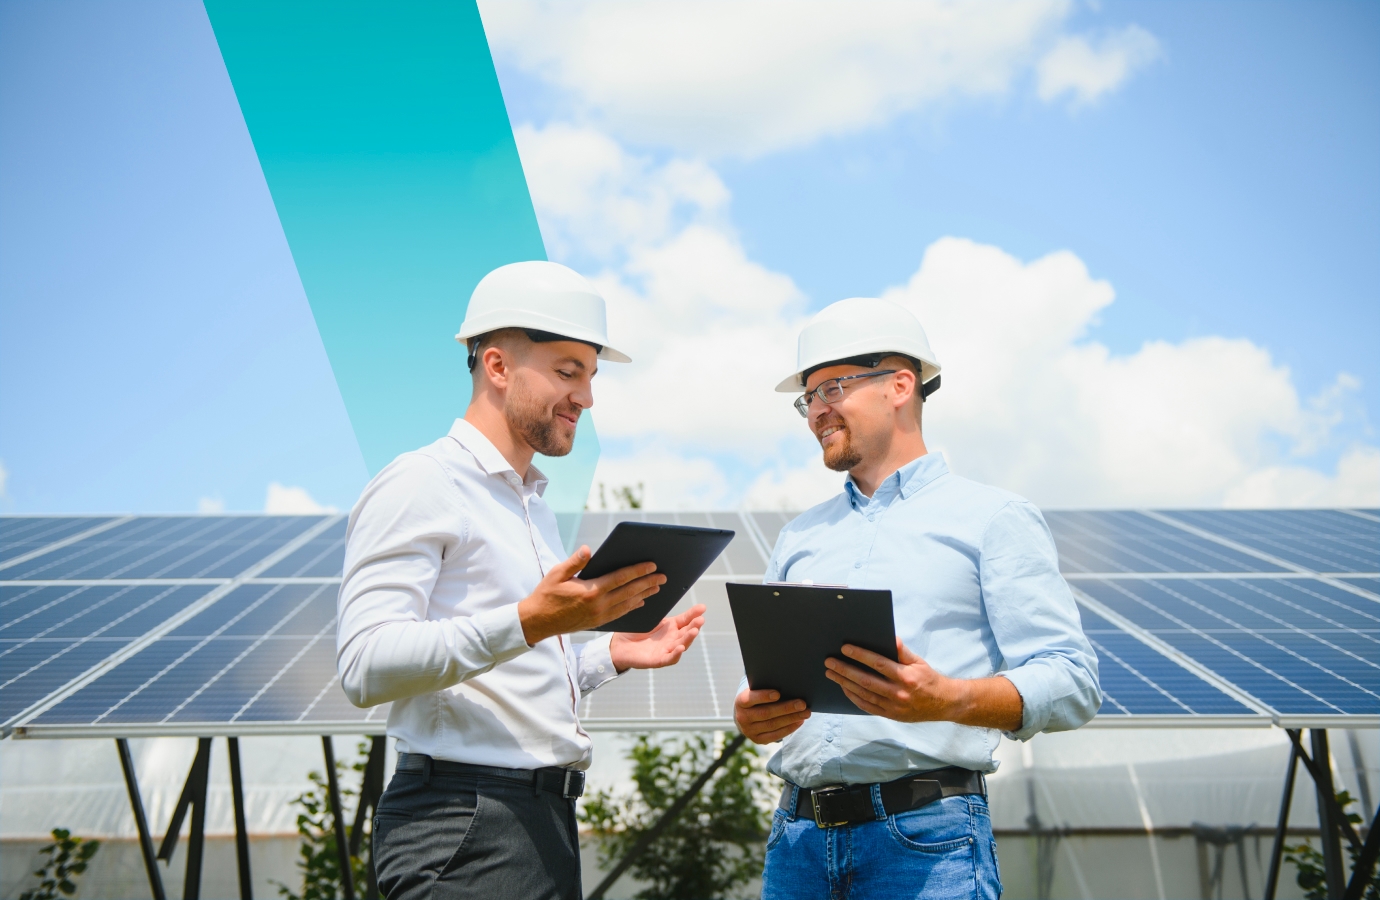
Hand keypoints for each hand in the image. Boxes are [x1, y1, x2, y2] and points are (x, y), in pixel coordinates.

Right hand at [518, 547, 666, 645]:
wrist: (538, 621)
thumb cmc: (546, 594)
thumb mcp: (556, 573)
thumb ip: (575, 561)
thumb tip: (588, 549)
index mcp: (590, 591)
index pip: (620, 578)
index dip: (638, 571)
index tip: (652, 565)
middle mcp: (598, 605)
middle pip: (629, 592)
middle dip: (648, 583)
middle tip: (664, 576)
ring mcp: (599, 616)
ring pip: (627, 604)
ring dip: (644, 595)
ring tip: (657, 588)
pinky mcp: (597, 622)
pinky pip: (620, 614)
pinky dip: (632, 607)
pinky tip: (640, 602)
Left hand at [609, 604, 705, 671]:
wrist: (620, 644)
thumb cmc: (636, 630)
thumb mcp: (651, 618)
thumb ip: (662, 609)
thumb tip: (665, 590)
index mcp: (671, 627)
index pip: (686, 619)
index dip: (694, 614)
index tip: (702, 607)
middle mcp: (672, 639)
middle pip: (687, 633)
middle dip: (695, 626)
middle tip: (700, 619)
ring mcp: (666, 650)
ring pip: (682, 645)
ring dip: (689, 639)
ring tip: (694, 631)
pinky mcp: (658, 660)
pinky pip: (669, 659)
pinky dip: (676, 654)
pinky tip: (680, 647)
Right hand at [734, 688, 809, 744]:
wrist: (744, 715)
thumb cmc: (756, 697)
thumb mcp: (755, 690)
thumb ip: (765, 688)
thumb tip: (788, 686)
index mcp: (740, 702)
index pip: (751, 699)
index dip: (763, 696)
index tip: (778, 693)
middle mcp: (742, 718)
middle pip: (766, 713)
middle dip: (786, 708)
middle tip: (802, 704)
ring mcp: (749, 731)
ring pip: (773, 725)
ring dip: (792, 718)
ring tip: (805, 713)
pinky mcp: (758, 740)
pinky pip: (775, 735)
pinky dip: (789, 728)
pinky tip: (799, 721)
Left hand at [824, 638, 1022, 729]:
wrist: (944, 704)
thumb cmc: (929, 679)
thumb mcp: (919, 662)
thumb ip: (902, 651)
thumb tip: (890, 637)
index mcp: (906, 677)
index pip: (878, 664)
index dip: (860, 655)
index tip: (844, 648)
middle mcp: (898, 693)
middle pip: (865, 680)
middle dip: (845, 670)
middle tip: (829, 662)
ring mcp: (893, 707)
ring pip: (863, 694)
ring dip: (844, 683)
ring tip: (831, 673)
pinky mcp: (890, 715)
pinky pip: (867, 707)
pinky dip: (853, 697)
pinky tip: (844, 688)